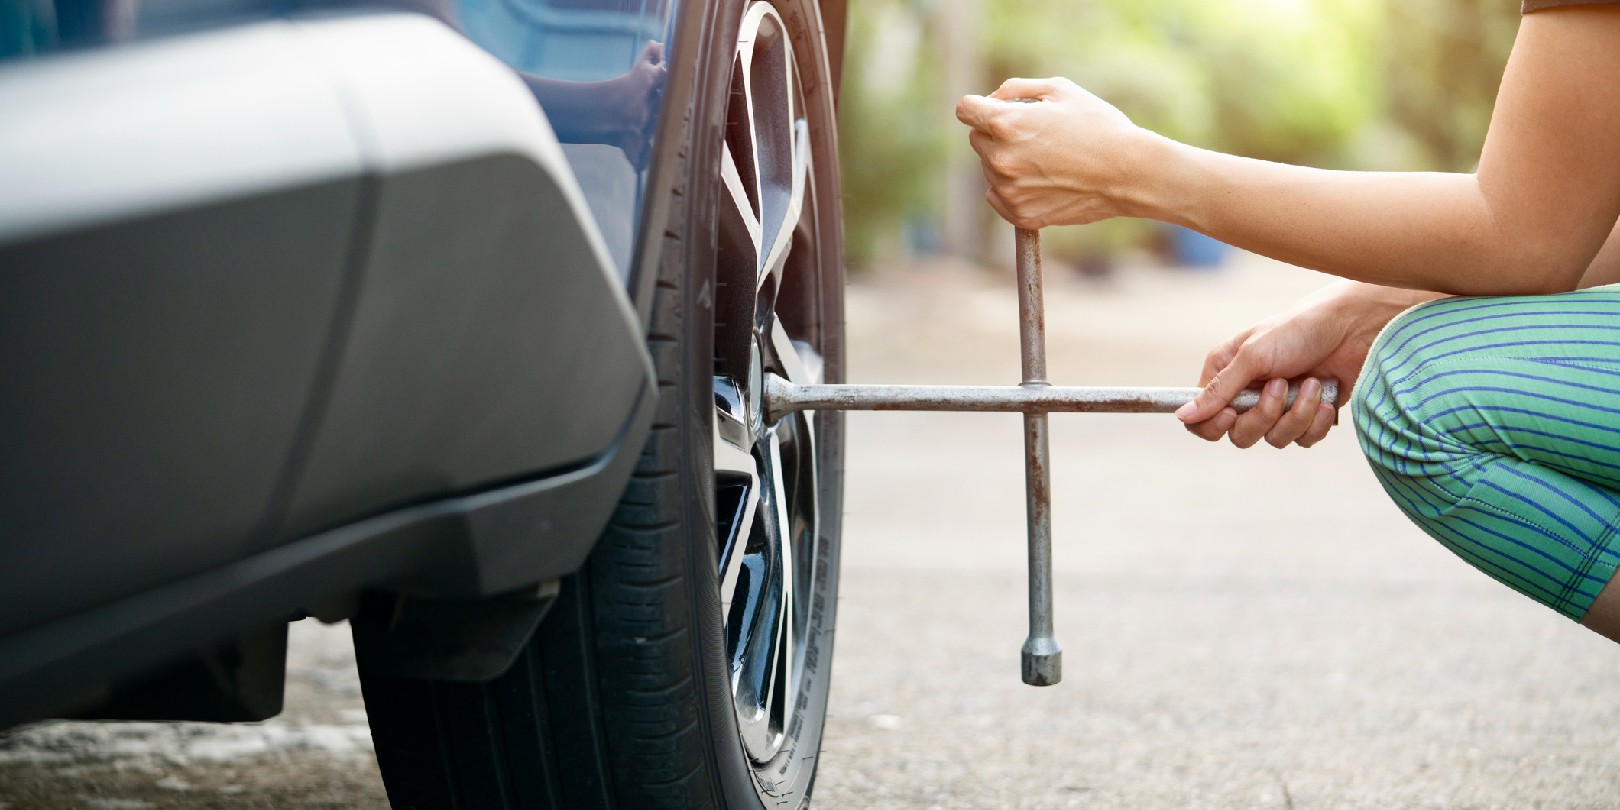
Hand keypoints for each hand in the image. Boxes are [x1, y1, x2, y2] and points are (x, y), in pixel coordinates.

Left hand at [955, 77, 1152, 228]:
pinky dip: (1013, 188)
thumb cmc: (1099, 126)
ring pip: (990, 168)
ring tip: (1048, 159)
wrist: (1129, 173)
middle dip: (997, 133)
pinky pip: (998, 196)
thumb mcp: (1060, 90)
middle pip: (978, 139)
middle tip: (1036, 135)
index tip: (994, 110)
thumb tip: (992, 100)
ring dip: (1008, 161)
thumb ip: (1016, 89)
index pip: (965, 109)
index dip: (979, 106)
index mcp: (1007, 124)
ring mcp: (1009, 190)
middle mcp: (1000, 158)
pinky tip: (1043, 181)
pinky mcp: (1020, 214)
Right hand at [1174, 282, 1423, 447]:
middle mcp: (1248, 394)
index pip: (1201, 417)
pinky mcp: (1307, 416)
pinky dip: (1316, 421)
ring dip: (1296, 413)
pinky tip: (1325, 396)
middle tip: (1280, 386)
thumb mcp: (1253, 356)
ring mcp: (1279, 407)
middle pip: (1238, 435)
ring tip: (1311, 383)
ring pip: (1273, 439)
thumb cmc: (1299, 329)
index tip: (1232, 413)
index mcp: (1226, 374)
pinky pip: (1302, 440)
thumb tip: (1183, 416)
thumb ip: (1218, 391)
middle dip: (1264, 415)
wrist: (1355, 327)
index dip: (1213, 424)